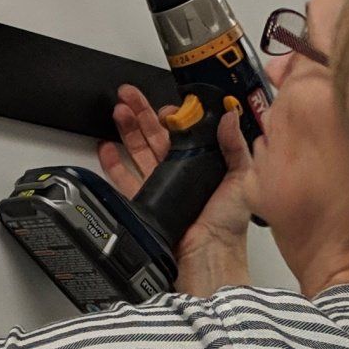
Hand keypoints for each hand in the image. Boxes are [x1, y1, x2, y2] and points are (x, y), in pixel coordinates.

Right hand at [100, 84, 256, 290]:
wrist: (208, 253)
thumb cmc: (229, 222)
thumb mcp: (241, 176)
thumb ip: (235, 145)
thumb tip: (228, 115)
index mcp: (203, 162)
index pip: (183, 131)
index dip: (173, 116)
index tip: (166, 106)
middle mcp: (180, 171)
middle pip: (156, 135)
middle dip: (141, 112)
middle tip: (128, 95)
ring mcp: (161, 185)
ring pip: (138, 150)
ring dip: (126, 129)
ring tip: (118, 111)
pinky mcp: (145, 201)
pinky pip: (124, 179)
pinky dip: (113, 163)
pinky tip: (107, 147)